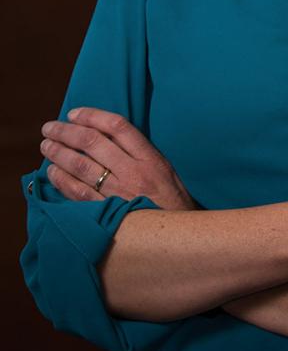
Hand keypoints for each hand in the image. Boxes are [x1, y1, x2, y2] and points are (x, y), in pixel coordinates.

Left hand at [39, 106, 198, 209]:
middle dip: (66, 132)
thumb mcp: (165, 169)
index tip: (74, 113)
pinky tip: (52, 172)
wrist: (178, 237)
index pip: (117, 126)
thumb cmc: (172, 201)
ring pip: (81, 166)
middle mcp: (133, 173)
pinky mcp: (107, 213)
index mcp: (150, 158)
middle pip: (93, 143)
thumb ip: (140, 152)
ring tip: (46, 146)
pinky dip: (62, 180)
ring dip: (59, 153)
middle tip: (49, 128)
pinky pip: (78, 193)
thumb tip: (107, 135)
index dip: (92, 116)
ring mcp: (118, 194)